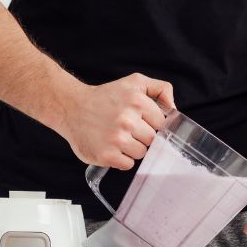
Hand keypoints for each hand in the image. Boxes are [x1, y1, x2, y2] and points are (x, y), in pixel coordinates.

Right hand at [57, 73, 173, 169]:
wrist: (71, 107)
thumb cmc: (105, 97)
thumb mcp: (135, 82)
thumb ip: (160, 89)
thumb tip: (174, 108)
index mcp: (137, 102)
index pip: (161, 123)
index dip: (151, 123)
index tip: (139, 121)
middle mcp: (127, 120)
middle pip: (152, 139)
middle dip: (142, 136)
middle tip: (126, 128)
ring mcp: (116, 139)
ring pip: (141, 153)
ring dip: (132, 148)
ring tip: (118, 137)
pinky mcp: (106, 155)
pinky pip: (128, 164)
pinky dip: (121, 159)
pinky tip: (111, 146)